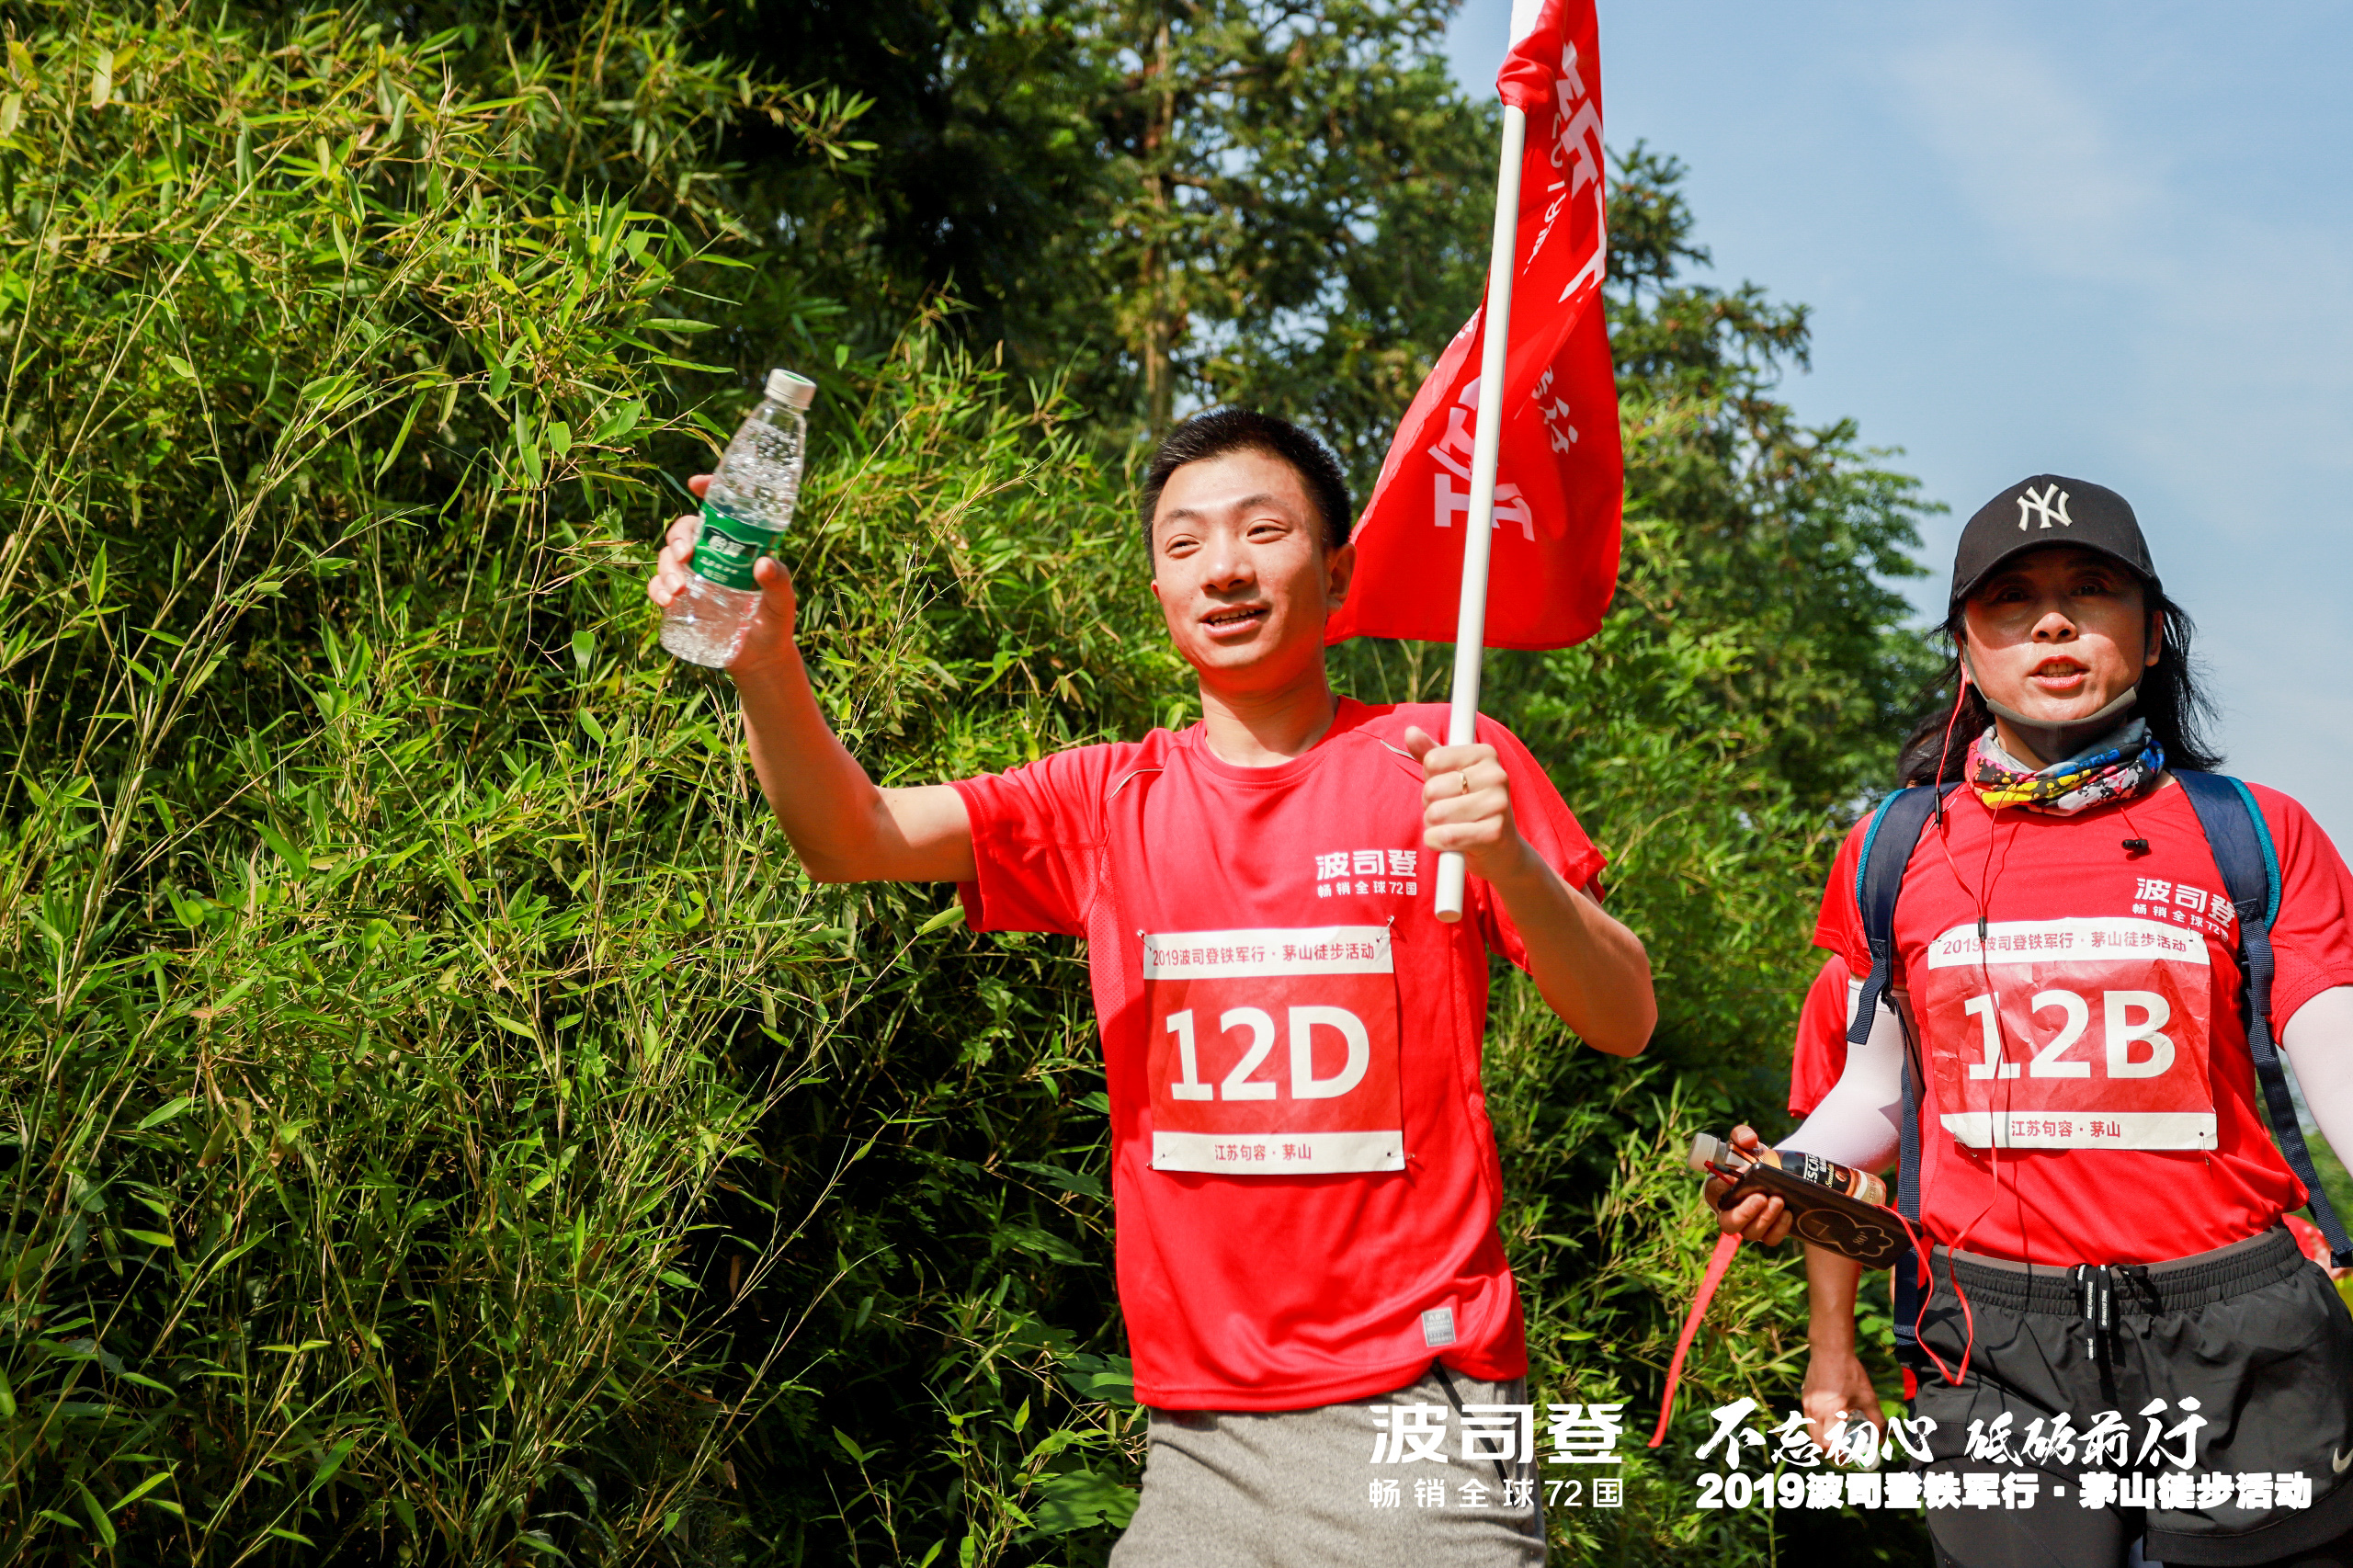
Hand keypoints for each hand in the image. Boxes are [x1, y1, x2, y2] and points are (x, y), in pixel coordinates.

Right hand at [648, 474, 799, 672]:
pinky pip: (659, 588)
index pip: (719, 511)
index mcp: (736, 546)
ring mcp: (693, 578)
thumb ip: (779, 582)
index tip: (696, 483)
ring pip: (667, 558)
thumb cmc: (775, 622)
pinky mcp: (681, 601)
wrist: (760, 659)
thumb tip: (763, 564)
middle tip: (685, 553)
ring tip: (678, 588)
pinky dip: (657, 590)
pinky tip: (666, 600)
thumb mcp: (782, 601)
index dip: (707, 491)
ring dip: (666, 568)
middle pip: (684, 532)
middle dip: (678, 537)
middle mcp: (711, 556)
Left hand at [1402, 727, 1529, 885]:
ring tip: (1452, 827)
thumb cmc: (1469, 807)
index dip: (1429, 779)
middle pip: (1431, 788)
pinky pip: (1446, 836)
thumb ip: (1430, 754)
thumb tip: (1410, 731)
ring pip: (1436, 814)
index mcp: (1485, 754)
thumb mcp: (1450, 776)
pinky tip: (1449, 843)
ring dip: (1433, 826)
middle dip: (1430, 806)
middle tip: (1449, 813)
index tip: (1446, 789)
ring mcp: (1499, 804)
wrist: (1501, 850)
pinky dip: (1437, 842)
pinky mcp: (1494, 833)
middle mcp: (1497, 775)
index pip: (1432, 760)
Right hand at [1705, 1125, 1793, 1244]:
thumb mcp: (1746, 1142)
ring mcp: (1749, 1226)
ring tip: (1779, 1200)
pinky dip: (1779, 1229)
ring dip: (1766, 1219)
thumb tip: (1748, 1141)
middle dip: (1746, 1214)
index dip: (1725, 1192)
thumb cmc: (1753, 1158)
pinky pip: (1770, 1239)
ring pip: (1752, 1234)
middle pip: (1729, 1225)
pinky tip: (1788, 1213)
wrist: (1775, 1171)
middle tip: (1762, 1197)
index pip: (1714, 1196)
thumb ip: (1742, 1135)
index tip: (1742, 1179)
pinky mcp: (1767, 1232)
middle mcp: (1730, 1213)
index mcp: (1717, 1191)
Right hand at [1801, 1345, 1885, 1458]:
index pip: (1829, 1445)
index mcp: (1832, 1413)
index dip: (1838, 1456)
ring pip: (1811, 1432)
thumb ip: (1877, 1420)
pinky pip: (1809, 1419)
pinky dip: (1818, 1426)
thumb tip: (1882, 1439)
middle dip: (1829, 1452)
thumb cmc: (1851, 1373)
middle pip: (1817, 1443)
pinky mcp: (1804, 1398)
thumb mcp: (1868, 1397)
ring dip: (1822, 1439)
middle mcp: (1815, 1412)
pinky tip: (1830, 1419)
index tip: (1848, 1458)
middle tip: (1842, 1452)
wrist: (1830, 1351)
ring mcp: (1807, 1405)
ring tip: (1837, 1437)